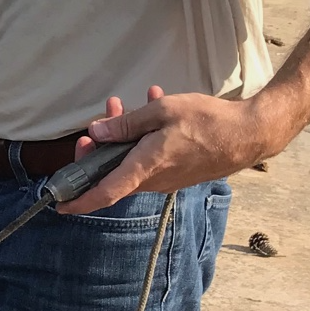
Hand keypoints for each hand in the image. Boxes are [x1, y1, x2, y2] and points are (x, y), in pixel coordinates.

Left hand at [56, 85, 268, 214]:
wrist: (250, 134)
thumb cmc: (208, 121)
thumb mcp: (162, 112)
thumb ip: (126, 124)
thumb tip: (96, 133)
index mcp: (146, 167)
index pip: (105, 192)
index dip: (80, 201)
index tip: (59, 205)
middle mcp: (154, 179)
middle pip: (112, 173)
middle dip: (96, 151)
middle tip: (94, 127)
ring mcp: (167, 178)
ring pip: (130, 162)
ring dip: (120, 138)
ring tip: (119, 105)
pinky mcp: (178, 172)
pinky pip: (150, 158)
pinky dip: (141, 138)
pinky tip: (149, 106)